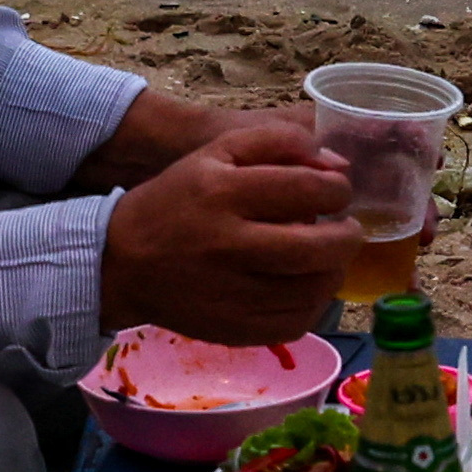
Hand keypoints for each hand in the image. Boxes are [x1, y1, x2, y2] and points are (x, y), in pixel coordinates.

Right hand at [99, 117, 358, 343]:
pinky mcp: (236, 329)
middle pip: (318, 247)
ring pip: (314, 289)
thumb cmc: (178, 200)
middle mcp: (228, 245)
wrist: (123, 262)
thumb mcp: (215, 152)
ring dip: (334, 270)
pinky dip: (313, 304)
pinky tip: (305, 285)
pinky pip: (297, 322)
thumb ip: (277, 142)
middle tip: (347, 228)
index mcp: (222, 192)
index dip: (338, 190)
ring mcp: (232, 294)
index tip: (337, 193)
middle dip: (348, 236)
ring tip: (327, 256)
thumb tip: (336, 164)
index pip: (308, 190)